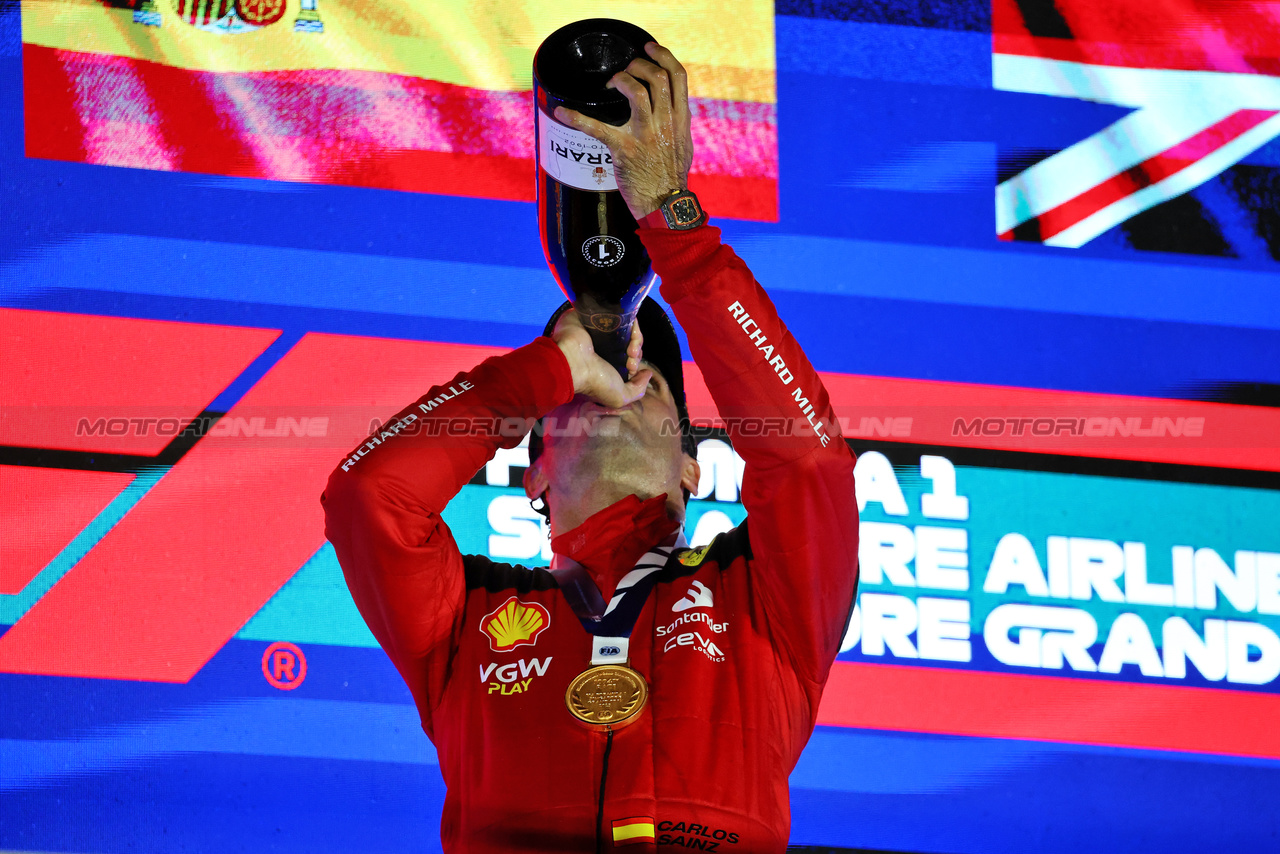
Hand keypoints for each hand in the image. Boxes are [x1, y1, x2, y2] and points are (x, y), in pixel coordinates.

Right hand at [551, 310, 651, 408]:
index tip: (631, 367)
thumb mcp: (619, 397)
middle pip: (631, 345)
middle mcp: (607, 349)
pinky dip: (631, 323)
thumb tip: (648, 373)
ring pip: (628, 331)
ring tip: (630, 348)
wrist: (572, 361)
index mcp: (609, 365)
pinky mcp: (600, 318)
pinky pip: (621, 316)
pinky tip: (630, 331)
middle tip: (630, 358)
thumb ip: (638, 390)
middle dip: (636, 352)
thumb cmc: (595, 381)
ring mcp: (603, 332)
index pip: (631, 359)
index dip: (636, 362)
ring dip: (636, 339)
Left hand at [553, 42, 693, 219]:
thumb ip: (676, 123)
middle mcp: (666, 123)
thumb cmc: (671, 178)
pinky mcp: (625, 150)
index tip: (649, 48)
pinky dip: (577, 119)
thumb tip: (670, 107)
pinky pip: (598, 129)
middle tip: (625, 70)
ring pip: (637, 91)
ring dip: (621, 80)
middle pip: (657, 77)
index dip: (663, 56)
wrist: (665, 205)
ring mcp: (646, 135)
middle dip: (638, 65)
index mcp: (680, 120)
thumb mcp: (683, 144)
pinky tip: (563, 113)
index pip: (678, 77)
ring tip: (612, 85)